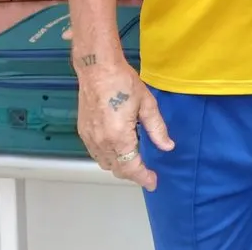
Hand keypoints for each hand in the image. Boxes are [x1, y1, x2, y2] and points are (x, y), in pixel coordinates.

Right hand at [76, 58, 172, 190]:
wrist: (97, 69)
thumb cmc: (124, 83)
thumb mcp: (147, 104)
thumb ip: (157, 129)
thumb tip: (168, 147)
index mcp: (118, 136)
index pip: (131, 167)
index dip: (143, 177)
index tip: (153, 182)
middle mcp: (101, 142)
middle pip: (117, 168)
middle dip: (132, 174)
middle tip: (147, 173)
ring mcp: (89, 138)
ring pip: (105, 163)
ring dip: (120, 166)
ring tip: (135, 162)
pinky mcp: (83, 132)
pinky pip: (96, 154)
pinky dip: (109, 158)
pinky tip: (119, 150)